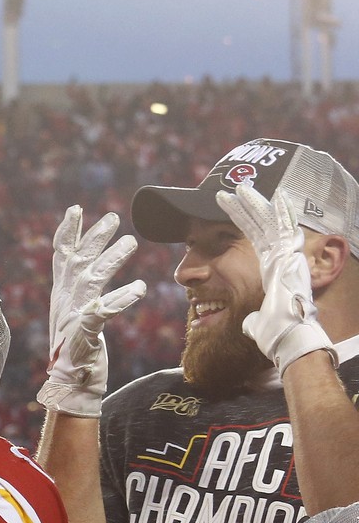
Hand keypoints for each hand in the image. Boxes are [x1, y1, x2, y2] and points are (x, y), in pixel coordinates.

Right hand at [37, 206, 147, 417]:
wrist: (70, 382)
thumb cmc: (78, 349)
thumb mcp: (76, 314)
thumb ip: (83, 292)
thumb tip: (91, 270)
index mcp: (63, 293)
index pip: (62, 256)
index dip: (68, 232)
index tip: (75, 209)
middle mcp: (65, 300)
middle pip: (78, 261)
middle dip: (93, 237)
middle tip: (113, 217)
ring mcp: (74, 316)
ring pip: (91, 280)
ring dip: (111, 260)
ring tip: (132, 242)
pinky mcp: (85, 333)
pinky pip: (104, 312)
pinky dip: (120, 299)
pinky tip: (140, 289)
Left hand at [217, 185, 335, 376]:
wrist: (288, 334)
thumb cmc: (275, 331)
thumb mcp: (257, 320)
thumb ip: (253, 318)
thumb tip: (248, 324)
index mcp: (269, 268)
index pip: (253, 239)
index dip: (242, 224)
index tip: (229, 211)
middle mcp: (278, 258)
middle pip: (258, 226)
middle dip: (243, 208)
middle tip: (229, 192)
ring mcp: (286, 255)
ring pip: (268, 223)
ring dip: (255, 204)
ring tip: (240, 187)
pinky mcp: (293, 256)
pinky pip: (288, 229)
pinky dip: (285, 212)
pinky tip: (279, 194)